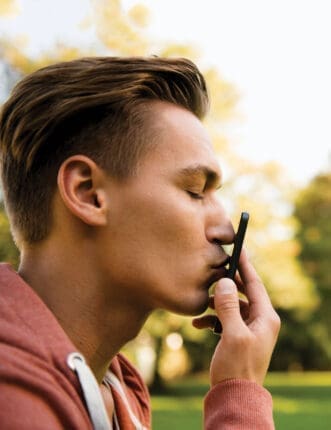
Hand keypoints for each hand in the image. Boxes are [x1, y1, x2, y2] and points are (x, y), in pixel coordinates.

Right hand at [193, 249, 279, 386]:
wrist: (235, 396)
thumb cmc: (237, 367)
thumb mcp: (232, 334)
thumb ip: (227, 306)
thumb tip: (224, 282)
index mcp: (266, 317)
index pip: (254, 284)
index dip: (244, 265)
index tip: (237, 248)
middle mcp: (260, 320)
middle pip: (243, 292)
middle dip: (227, 283)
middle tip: (212, 271)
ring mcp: (249, 329)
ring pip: (232, 305)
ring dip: (216, 302)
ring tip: (201, 301)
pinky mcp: (238, 336)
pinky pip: (225, 319)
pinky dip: (212, 318)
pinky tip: (198, 323)